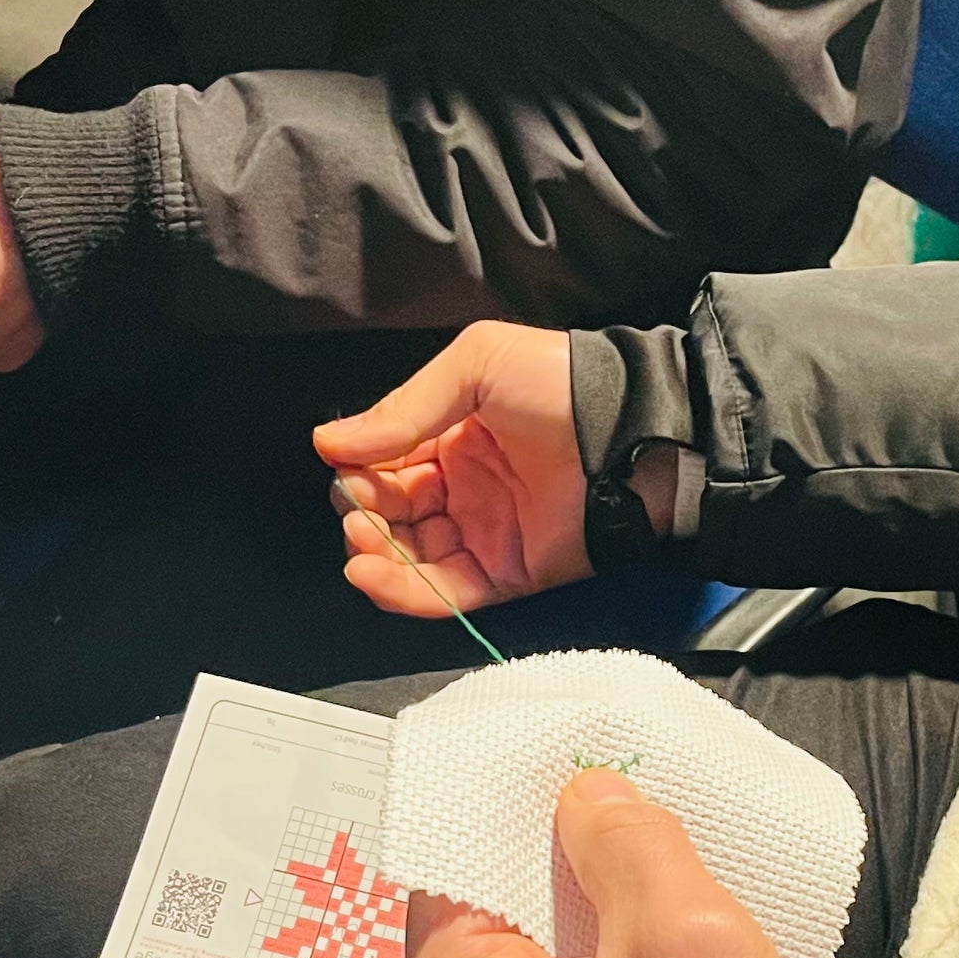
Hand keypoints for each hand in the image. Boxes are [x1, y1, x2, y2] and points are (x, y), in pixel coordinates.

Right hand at [315, 322, 595, 615]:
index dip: (359, 469)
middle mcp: (463, 487)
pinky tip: (370, 572)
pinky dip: (400, 590)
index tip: (343, 468)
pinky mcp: (505, 573)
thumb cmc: (559, 384)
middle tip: (355, 506)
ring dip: (372, 553)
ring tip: (361, 538)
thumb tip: (329, 443)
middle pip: (390, 512)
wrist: (630, 432)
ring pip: (408, 558)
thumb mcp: (475, 365)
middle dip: (361, 512)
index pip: (386, 462)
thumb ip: (403, 407)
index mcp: (452, 435)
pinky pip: (443, 592)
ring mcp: (484, 532)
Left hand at [393, 771, 865, 957]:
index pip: (453, 876)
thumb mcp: (692, 939)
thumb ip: (625, 845)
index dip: (520, 818)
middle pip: (487, 927)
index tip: (575, 779)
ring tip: (662, 901)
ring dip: (589, 932)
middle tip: (634, 833)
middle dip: (559, 877)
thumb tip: (584, 795)